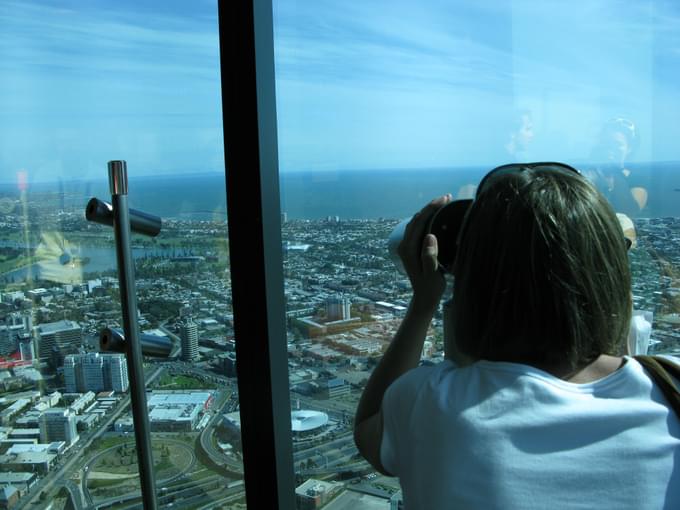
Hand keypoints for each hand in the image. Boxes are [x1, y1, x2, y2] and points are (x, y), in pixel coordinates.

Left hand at [397, 194, 451, 311]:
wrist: (424, 298)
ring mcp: (407, 246)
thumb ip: (429, 256)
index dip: (431, 208)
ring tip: (443, 203)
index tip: (445, 199)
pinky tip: (437, 217)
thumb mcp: (432, 274)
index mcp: (409, 249)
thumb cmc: (430, 287)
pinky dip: (427, 219)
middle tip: (447, 197)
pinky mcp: (411, 249)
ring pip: (416, 222)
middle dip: (431, 206)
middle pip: (416, 219)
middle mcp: (405, 245)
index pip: (419, 222)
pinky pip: (418, 228)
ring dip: (428, 211)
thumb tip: (430, 236)